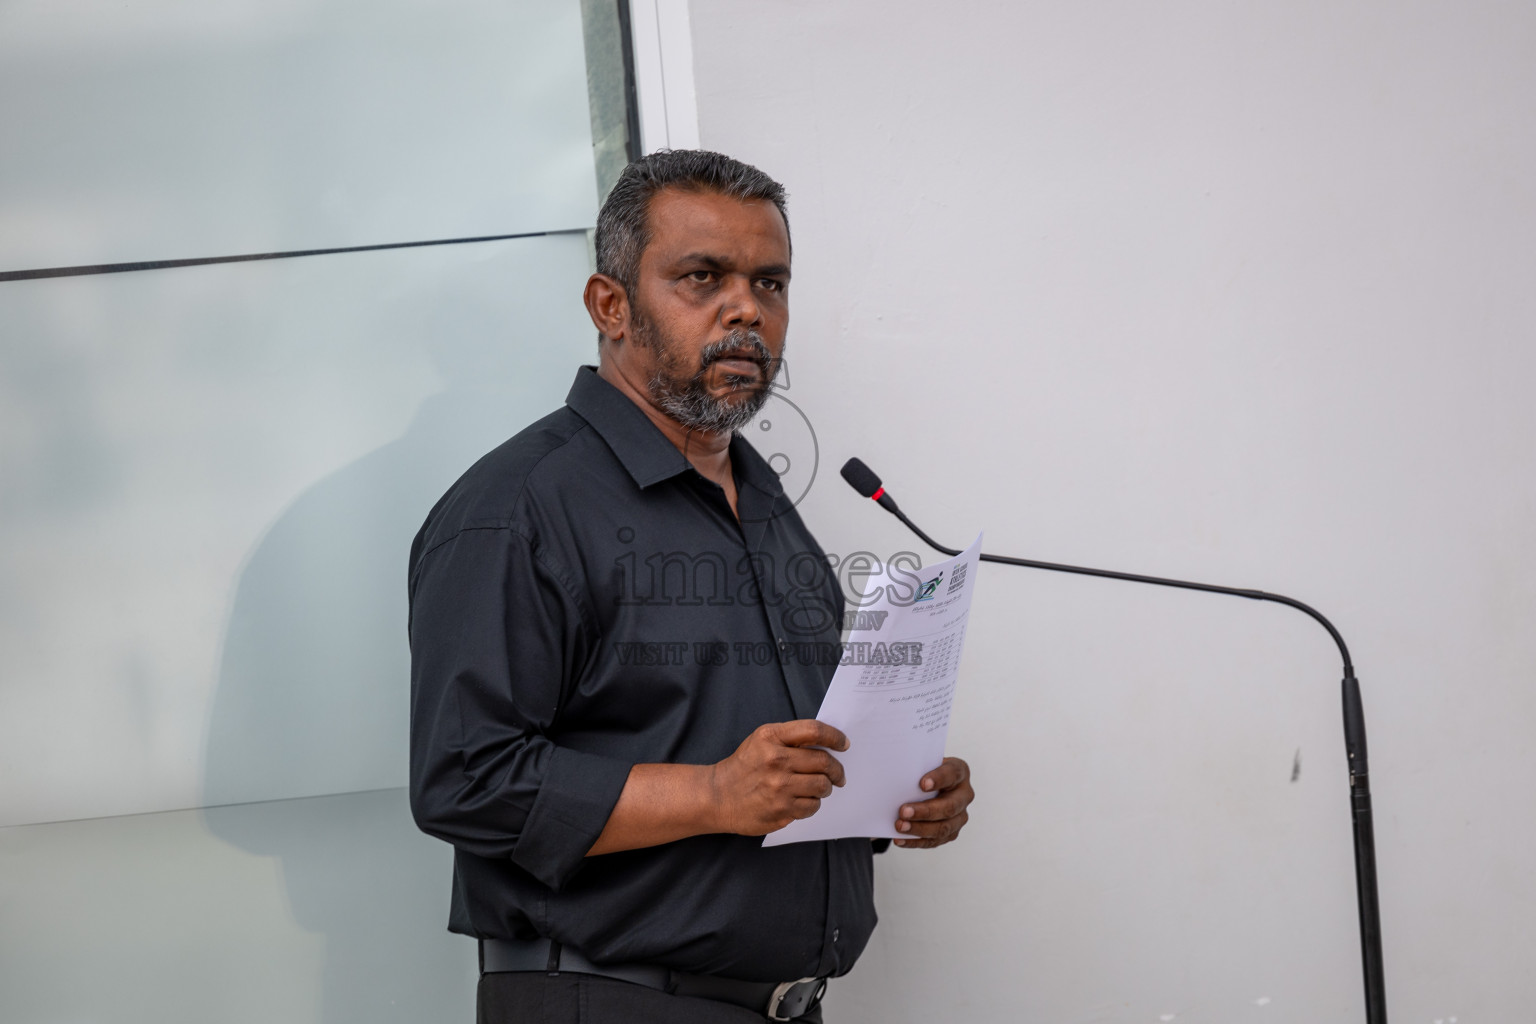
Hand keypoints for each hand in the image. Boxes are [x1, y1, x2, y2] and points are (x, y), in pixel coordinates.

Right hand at [709, 720, 847, 834]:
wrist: (717, 796)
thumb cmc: (744, 765)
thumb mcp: (761, 740)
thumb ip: (790, 737)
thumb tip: (827, 743)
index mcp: (771, 737)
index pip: (814, 731)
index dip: (835, 737)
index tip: (844, 744)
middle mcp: (776, 761)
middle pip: (824, 762)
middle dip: (837, 770)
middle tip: (839, 775)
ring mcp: (778, 788)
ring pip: (822, 787)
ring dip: (826, 788)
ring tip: (819, 788)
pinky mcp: (780, 810)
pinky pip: (812, 807)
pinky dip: (813, 804)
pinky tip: (803, 800)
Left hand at [894, 756, 972, 848]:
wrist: (927, 785)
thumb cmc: (923, 772)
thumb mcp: (921, 764)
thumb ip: (913, 768)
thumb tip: (894, 775)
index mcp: (959, 771)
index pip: (952, 774)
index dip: (938, 779)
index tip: (922, 784)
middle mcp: (964, 795)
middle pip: (949, 806)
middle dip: (926, 811)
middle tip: (903, 811)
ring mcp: (960, 816)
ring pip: (943, 827)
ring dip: (920, 829)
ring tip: (900, 826)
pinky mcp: (951, 832)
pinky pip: (934, 841)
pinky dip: (915, 841)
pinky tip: (900, 839)